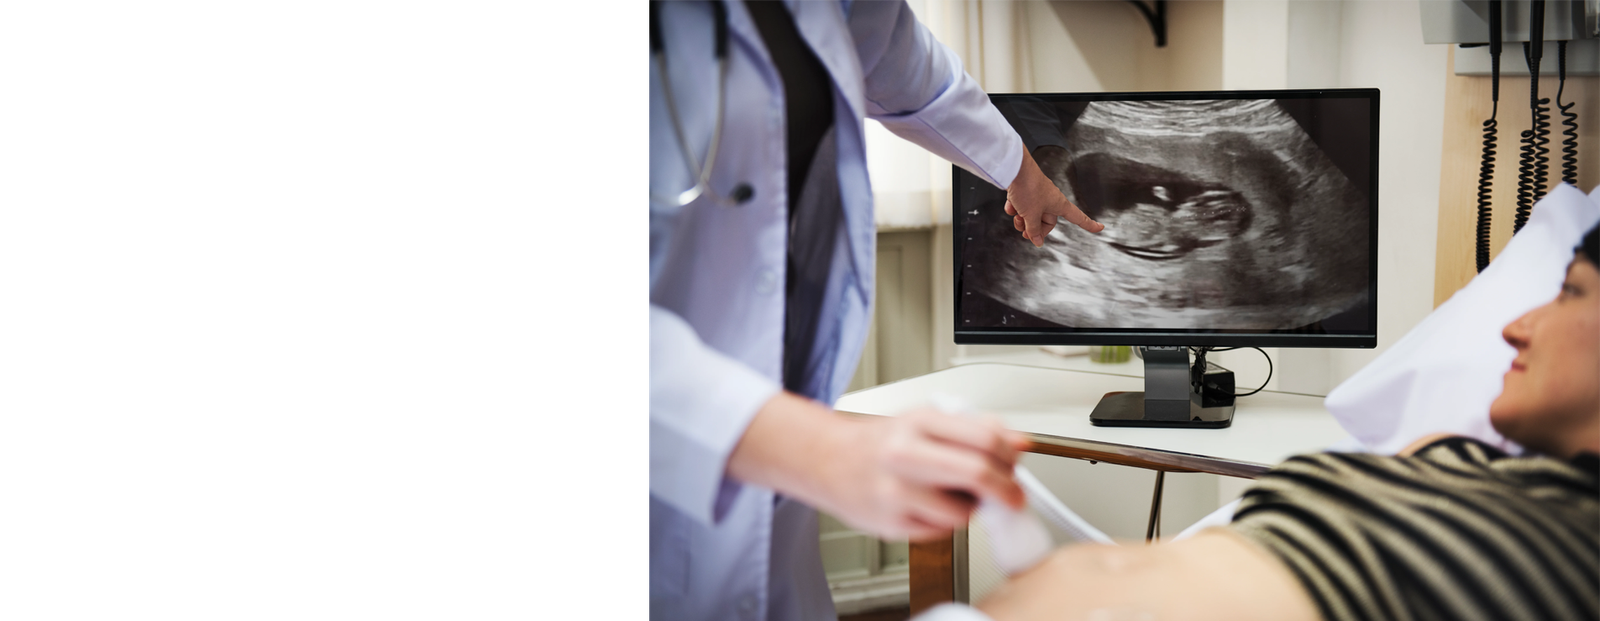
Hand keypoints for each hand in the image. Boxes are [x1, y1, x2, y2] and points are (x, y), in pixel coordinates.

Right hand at [729, 392, 1029, 540]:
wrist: (827, 461)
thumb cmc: (881, 442)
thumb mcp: (927, 421)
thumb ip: (975, 429)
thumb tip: (1019, 443)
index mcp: (917, 421)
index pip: (984, 437)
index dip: (1011, 456)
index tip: (1016, 466)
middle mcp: (904, 454)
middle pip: (977, 473)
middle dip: (1005, 490)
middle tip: (1012, 496)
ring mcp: (895, 492)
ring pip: (963, 511)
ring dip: (971, 509)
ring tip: (952, 495)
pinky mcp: (890, 524)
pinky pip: (941, 531)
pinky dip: (945, 521)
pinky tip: (928, 505)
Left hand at [1005, 146, 1102, 246]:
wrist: (1014, 169)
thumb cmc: (1028, 188)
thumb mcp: (1031, 215)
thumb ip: (1034, 231)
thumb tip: (1037, 242)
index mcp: (1059, 205)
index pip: (1078, 217)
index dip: (1089, 224)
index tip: (1100, 228)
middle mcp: (1051, 200)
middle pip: (1047, 222)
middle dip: (1034, 228)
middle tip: (1024, 231)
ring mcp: (1038, 196)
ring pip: (1032, 216)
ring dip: (1022, 220)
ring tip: (1016, 216)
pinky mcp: (1026, 191)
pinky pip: (1022, 206)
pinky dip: (1015, 208)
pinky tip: (1011, 205)